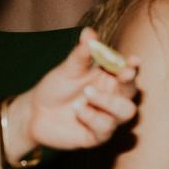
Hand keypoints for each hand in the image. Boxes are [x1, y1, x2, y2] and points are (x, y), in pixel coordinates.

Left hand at [17, 27, 139, 152]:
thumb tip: (89, 32)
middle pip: (134, 92)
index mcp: (111, 78)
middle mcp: (114, 98)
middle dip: (129, 83)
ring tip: (87, 94)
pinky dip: (92, 117)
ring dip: (108, 101)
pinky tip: (77, 111)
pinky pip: (105, 128)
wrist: (34, 114)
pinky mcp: (98, 136)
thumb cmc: (56, 87)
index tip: (133, 60)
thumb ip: (81, 54)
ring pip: (126, 112)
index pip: (130, 71)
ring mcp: (108, 117)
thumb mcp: (68, 69)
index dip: (134, 66)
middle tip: (121, 74)